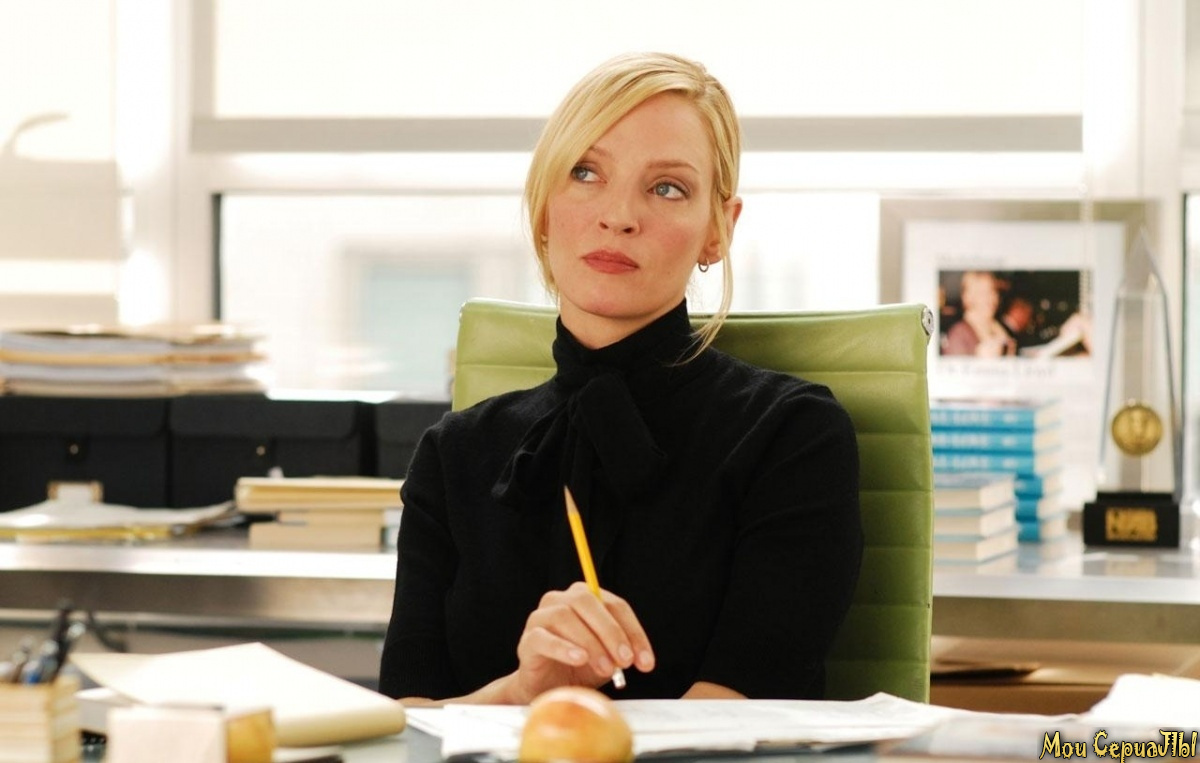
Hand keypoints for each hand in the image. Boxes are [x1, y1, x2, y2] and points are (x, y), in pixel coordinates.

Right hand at [508, 581, 654, 703]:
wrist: (548, 689)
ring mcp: (540, 617)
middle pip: (587, 602)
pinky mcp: (528, 640)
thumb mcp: (607, 657)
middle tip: (625, 660)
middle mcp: (560, 600)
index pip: (614, 604)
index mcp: (585, 598)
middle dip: (611, 632)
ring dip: (590, 642)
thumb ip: (621, 651)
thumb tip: (638, 656)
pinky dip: (563, 647)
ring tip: (606, 668)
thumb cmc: (578, 667)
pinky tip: (579, 659)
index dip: (633, 631)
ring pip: (565, 616)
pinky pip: (543, 638)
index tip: (645, 660)